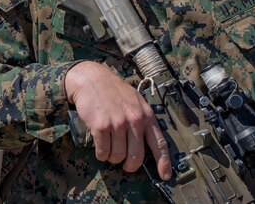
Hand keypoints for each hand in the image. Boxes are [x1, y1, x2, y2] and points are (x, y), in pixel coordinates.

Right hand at [65, 61, 171, 179]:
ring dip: (112, 158)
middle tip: (125, 164)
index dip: (163, 162)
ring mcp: (117, 123)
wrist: (90, 78)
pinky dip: (101, 154)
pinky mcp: (101, 126)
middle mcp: (134, 120)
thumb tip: (147, 143)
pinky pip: (103, 151)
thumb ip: (143, 119)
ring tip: (109, 150)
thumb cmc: (113, 90)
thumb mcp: (135, 101)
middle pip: (136, 156)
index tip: (165, 176)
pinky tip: (100, 149)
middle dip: (130, 165)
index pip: (159, 143)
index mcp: (146, 115)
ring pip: (118, 156)